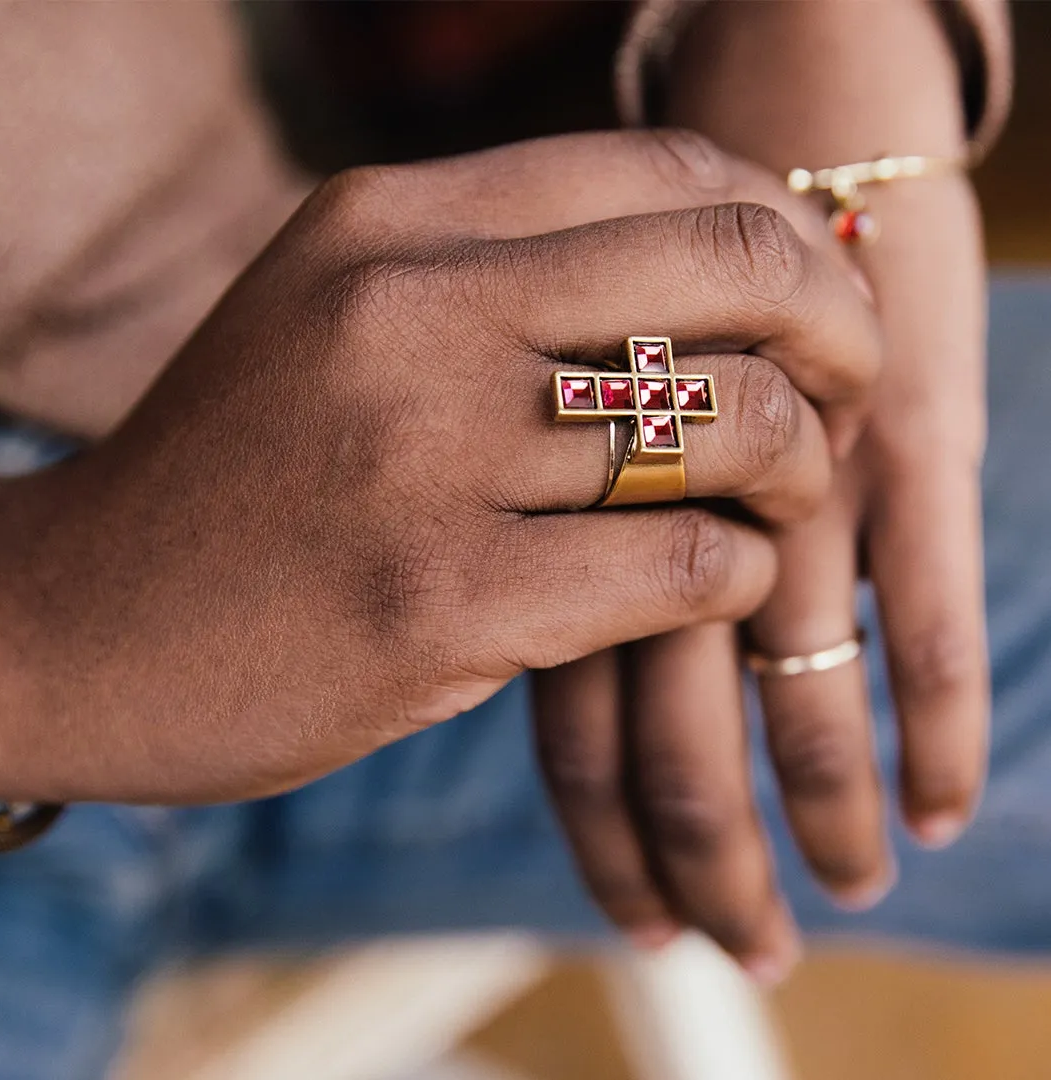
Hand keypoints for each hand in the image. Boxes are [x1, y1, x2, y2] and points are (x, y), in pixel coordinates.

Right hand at [0, 131, 878, 805]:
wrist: (77, 625)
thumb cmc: (231, 486)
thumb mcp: (336, 329)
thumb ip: (495, 286)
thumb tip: (702, 277)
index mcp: (389, 222)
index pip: (670, 171)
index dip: (783, 238)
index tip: (805, 315)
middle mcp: (412, 311)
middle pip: (736, 265)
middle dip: (838, 336)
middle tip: (846, 400)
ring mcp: (425, 457)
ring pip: (731, 422)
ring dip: (799, 469)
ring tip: (778, 506)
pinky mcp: (443, 602)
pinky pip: (686, 565)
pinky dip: (736, 577)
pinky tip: (709, 588)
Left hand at [532, 0, 987, 980]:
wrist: (759, 115)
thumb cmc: (659, 268)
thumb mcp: (576, 410)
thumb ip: (551, 520)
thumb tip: (544, 638)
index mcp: (569, 502)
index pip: (573, 708)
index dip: (608, 831)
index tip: (641, 921)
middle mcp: (666, 501)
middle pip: (672, 727)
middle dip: (712, 856)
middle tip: (741, 954)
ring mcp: (780, 472)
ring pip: (792, 688)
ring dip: (821, 811)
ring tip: (847, 900)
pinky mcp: (897, 438)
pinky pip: (919, 607)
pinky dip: (927, 718)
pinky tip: (941, 808)